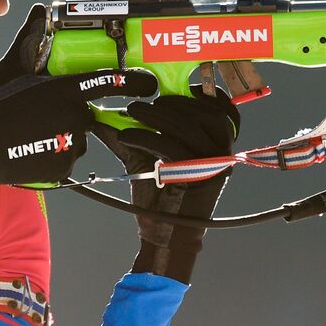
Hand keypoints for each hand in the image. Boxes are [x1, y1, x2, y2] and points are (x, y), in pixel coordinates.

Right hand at [0, 5, 156, 184]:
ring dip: (63, 135)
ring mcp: (71, 144)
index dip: (133, 83)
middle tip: (43, 116)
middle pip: (87, 113)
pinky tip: (33, 148)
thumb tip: (41, 12)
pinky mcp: (63, 167)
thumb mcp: (12, 70)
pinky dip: (55, 155)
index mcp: (64, 89)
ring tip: (33, 134)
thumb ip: (31, 41)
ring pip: (77, 137)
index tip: (148, 85)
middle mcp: (74, 116)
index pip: (108, 83)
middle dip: (71, 113)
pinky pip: (67, 158)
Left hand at [95, 87, 239, 282]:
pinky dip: (146, 137)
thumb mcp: (148, 159)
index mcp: (218, 146)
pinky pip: (172, 147)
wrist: (165, 235)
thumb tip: (103, 115)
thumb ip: (135, 134)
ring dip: (155, 116)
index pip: (222, 111)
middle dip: (170, 103)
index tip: (175, 90)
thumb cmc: (160, 197)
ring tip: (131, 113)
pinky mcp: (198, 177)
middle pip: (201, 114)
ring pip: (187, 128)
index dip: (202, 96)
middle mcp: (222, 155)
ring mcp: (213, 166)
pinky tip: (126, 137)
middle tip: (141, 104)